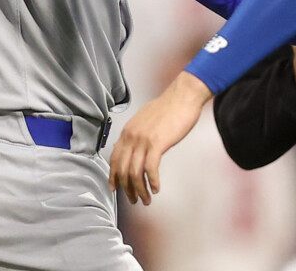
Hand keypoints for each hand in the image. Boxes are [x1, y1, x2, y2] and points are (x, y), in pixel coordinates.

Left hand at [109, 71, 210, 204]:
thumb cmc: (168, 107)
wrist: (182, 96)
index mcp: (128, 131)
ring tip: (146, 199)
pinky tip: (156, 188)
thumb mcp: (145, 119)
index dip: (113, 176)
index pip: (114, 158)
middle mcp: (132, 136)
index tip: (114, 188)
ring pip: (135, 173)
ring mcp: (143, 140)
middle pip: (123, 169)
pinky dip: (152, 181)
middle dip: (127, 189)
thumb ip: (137, 133)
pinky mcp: (157, 143)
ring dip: (140, 190)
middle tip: (134, 199)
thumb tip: (133, 147)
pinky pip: (150, 169)